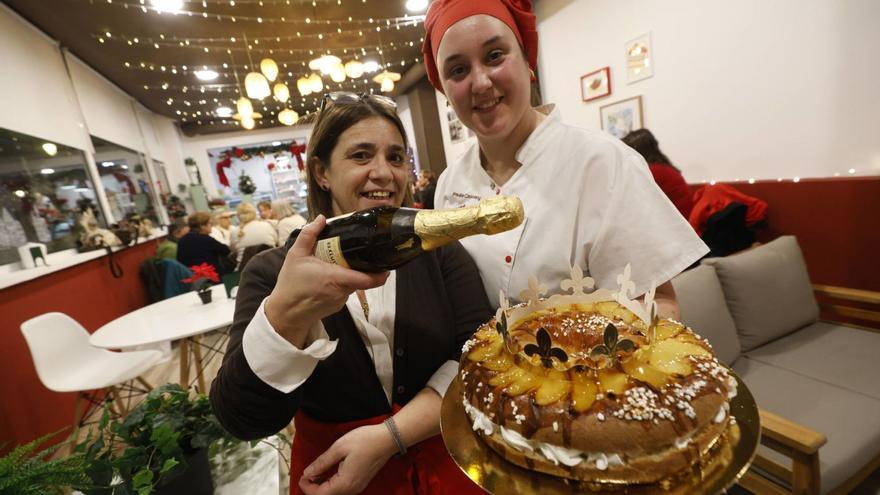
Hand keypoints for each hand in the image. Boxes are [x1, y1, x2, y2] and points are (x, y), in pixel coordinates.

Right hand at [264, 215, 388, 347]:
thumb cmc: (290, 285)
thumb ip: (309, 235)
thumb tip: (321, 218)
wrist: (285, 313)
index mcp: (335, 278)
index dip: (380, 274)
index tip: (386, 265)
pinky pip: (345, 292)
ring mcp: (340, 301)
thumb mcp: (296, 255)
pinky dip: (341, 284)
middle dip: (361, 267)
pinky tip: (328, 279)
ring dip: (349, 275)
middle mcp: (342, 292)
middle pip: (361, 278)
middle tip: (355, 254)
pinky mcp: (337, 307)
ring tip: (337, 264)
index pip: (368, 279)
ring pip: (353, 285)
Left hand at [299, 424, 396, 494]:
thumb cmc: (366, 441)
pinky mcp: (360, 482)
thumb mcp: (339, 448)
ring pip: (334, 493)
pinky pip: (342, 489)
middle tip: (306, 474)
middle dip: (313, 488)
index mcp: (345, 482)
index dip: (307, 487)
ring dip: (322, 487)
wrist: (387, 439)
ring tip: (315, 472)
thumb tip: (308, 473)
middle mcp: (352, 489)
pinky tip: (327, 473)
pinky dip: (331, 484)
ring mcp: (357, 487)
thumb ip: (322, 462)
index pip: (320, 494)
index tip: (301, 476)